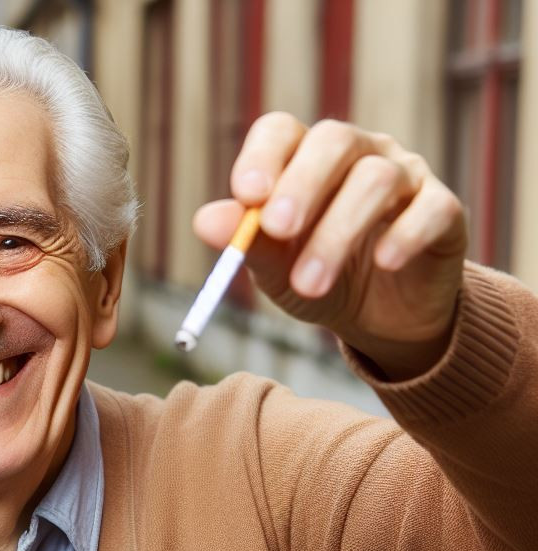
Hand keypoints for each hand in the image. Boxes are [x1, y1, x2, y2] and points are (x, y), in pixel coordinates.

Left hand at [193, 113, 467, 378]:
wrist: (379, 319)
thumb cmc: (317, 280)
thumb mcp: (275, 269)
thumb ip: (246, 243)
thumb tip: (204, 222)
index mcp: (305, 160)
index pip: (281, 132)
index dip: (263, 157)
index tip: (247, 195)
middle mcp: (359, 154)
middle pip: (333, 141)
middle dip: (301, 186)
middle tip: (276, 230)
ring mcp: (406, 176)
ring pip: (377, 180)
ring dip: (337, 234)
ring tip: (310, 285)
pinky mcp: (444, 211)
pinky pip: (430, 209)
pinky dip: (405, 235)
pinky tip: (384, 264)